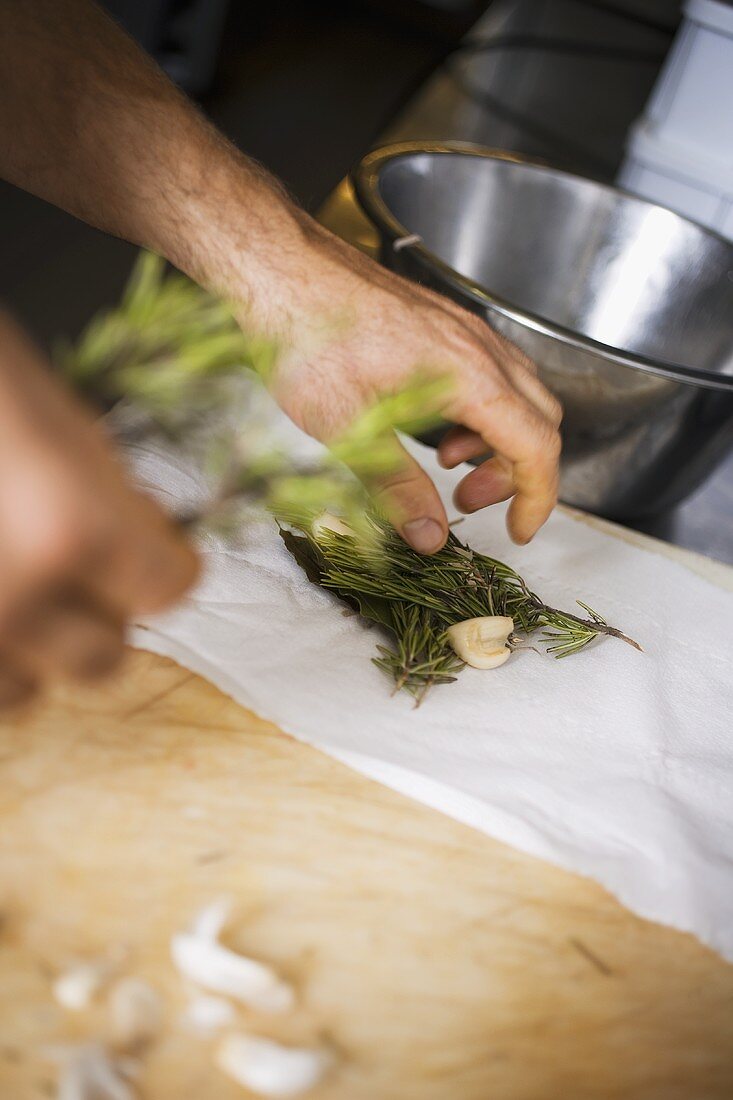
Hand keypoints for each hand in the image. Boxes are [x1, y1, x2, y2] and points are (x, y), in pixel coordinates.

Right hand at [0, 311, 197, 707]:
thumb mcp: (60, 426)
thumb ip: (111, 501)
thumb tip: (145, 542)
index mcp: (70, 529)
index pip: (167, 588)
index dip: (163, 564)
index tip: (151, 549)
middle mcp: (16, 600)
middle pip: (104, 658)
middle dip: (98, 614)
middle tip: (72, 569)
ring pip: (27, 693)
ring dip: (29, 652)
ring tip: (4, 588)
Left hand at [248, 222, 562, 554]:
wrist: (278, 269)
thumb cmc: (305, 335)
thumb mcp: (348, 429)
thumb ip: (396, 488)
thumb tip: (428, 536)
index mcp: (469, 376)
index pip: (536, 447)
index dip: (537, 498)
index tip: (519, 532)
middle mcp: (478, 347)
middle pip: (540, 420)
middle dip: (517, 473)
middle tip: (467, 502)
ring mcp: (463, 330)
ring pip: (518, 395)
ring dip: (498, 442)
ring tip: (449, 468)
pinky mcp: (442, 324)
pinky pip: (490, 373)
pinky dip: (480, 412)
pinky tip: (434, 427)